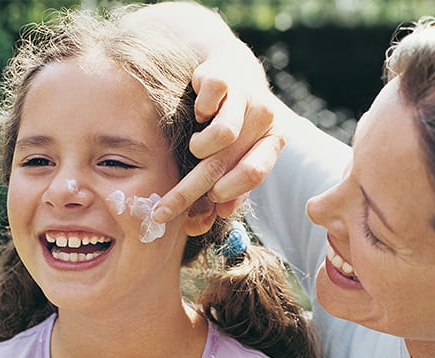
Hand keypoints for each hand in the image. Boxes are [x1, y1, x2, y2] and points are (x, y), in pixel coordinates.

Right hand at [151, 56, 284, 223]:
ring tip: (196, 145)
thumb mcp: (240, 151)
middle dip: (188, 192)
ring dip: (199, 147)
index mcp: (272, 139)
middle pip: (225, 163)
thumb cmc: (236, 119)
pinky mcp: (223, 78)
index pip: (254, 174)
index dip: (227, 193)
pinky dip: (198, 112)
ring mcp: (245, 95)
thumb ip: (234, 184)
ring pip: (222, 135)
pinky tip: (200, 112)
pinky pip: (207, 104)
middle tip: (162, 211)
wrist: (232, 67)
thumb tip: (219, 214)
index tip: (204, 206)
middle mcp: (264, 118)